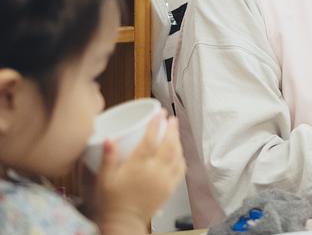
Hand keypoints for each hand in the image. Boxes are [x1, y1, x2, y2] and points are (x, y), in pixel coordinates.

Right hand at [95, 112, 184, 234]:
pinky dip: (182, 158)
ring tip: (176, 132)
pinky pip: (181, 170)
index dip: (156, 124)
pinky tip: (180, 153)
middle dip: (172, 129)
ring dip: (178, 141)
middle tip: (172, 119)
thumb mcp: (105, 179)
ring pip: (177, 155)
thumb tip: (109, 138)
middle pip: (169, 144)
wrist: (124, 223)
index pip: (151, 139)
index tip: (159, 113)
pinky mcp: (170, 188)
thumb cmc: (112, 202)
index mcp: (138, 166)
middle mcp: (155, 171)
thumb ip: (108, 158)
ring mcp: (165, 180)